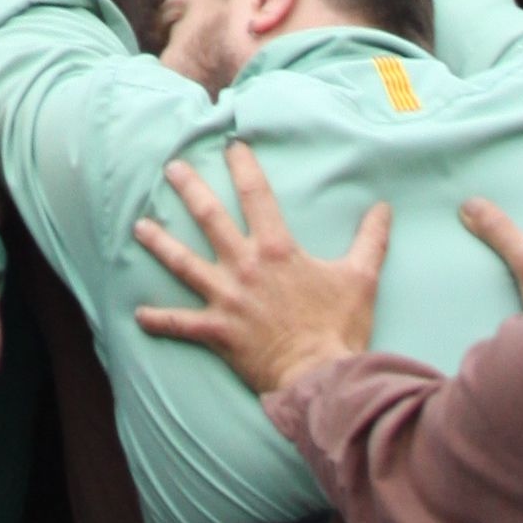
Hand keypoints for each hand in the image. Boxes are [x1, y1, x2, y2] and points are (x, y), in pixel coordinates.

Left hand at [131, 142, 389, 391]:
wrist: (322, 375)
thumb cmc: (339, 327)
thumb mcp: (360, 278)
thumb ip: (370, 239)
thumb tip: (383, 206)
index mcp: (276, 249)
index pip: (257, 196)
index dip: (243, 167)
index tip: (230, 146)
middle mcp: (245, 267)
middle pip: (209, 218)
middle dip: (189, 189)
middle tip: (170, 168)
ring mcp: (226, 298)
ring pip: (183, 263)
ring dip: (159, 243)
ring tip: (138, 226)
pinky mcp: (217, 331)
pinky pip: (181, 324)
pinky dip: (158, 320)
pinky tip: (138, 314)